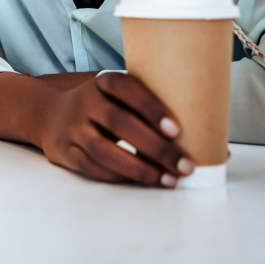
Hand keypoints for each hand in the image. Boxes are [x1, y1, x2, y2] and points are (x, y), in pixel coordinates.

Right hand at [39, 72, 192, 186]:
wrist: (50, 115)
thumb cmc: (100, 108)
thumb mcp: (116, 97)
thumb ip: (151, 111)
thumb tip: (215, 146)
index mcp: (101, 83)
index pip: (124, 88)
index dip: (149, 106)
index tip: (176, 128)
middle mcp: (84, 102)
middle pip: (118, 122)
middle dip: (154, 146)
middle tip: (184, 164)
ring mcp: (73, 127)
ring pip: (104, 150)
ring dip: (140, 168)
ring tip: (169, 180)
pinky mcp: (66, 151)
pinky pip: (93, 168)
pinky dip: (120, 177)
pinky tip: (142, 181)